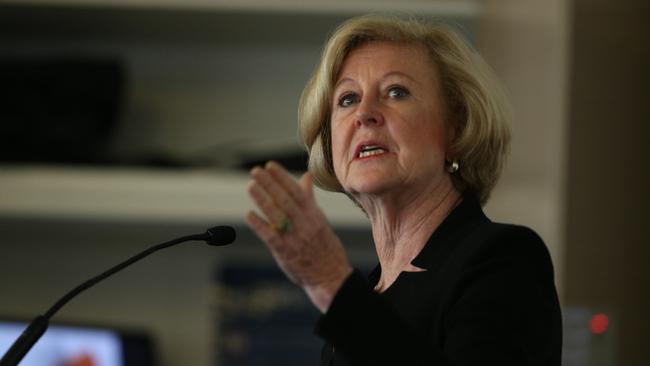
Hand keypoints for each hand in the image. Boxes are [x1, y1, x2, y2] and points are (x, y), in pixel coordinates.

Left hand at [245, 161, 352, 311]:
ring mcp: (295, 238)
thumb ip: (309, 198)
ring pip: (277, 215)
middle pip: (285, 200)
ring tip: (251, 186)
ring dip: (262, 199)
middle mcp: (305, 223)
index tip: (270, 165)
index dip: (282, 177)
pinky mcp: (285, 252)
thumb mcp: (320, 219)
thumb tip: (306, 176)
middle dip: (270, 184)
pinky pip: (271, 236)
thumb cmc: (324, 246)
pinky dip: (260, 225)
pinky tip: (249, 215)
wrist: (330, 276)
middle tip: (256, 171)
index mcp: (313, 214)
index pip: (296, 191)